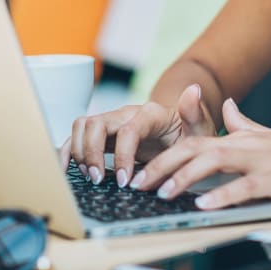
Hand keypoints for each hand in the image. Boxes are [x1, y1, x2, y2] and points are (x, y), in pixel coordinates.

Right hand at [61, 83, 215, 187]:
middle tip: (100, 180)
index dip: (122, 155)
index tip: (126, 181)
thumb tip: (194, 89)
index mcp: (150, 113)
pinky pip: (79, 136)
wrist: (183, 132)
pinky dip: (69, 150)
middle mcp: (127, 113)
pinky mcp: (105, 134)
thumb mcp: (201, 129)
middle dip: (92, 152)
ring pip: (82, 126)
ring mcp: (113, 122)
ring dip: (80, 151)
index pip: (128, 129)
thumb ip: (195, 113)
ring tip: (92, 177)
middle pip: (96, 123)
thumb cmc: (191, 134)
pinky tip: (70, 170)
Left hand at [131, 98, 270, 208]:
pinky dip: (223, 195)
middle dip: (163, 164)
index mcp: (241, 138)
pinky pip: (245, 187)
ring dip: (185, 177)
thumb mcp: (270, 137)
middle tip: (139, 182)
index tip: (141, 170)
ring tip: (163, 193)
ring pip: (215, 162)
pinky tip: (205, 204)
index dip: (165, 154)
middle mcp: (247, 145)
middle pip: (196, 148)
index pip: (194, 141)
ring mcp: (263, 161)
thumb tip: (227, 105)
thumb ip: (244, 123)